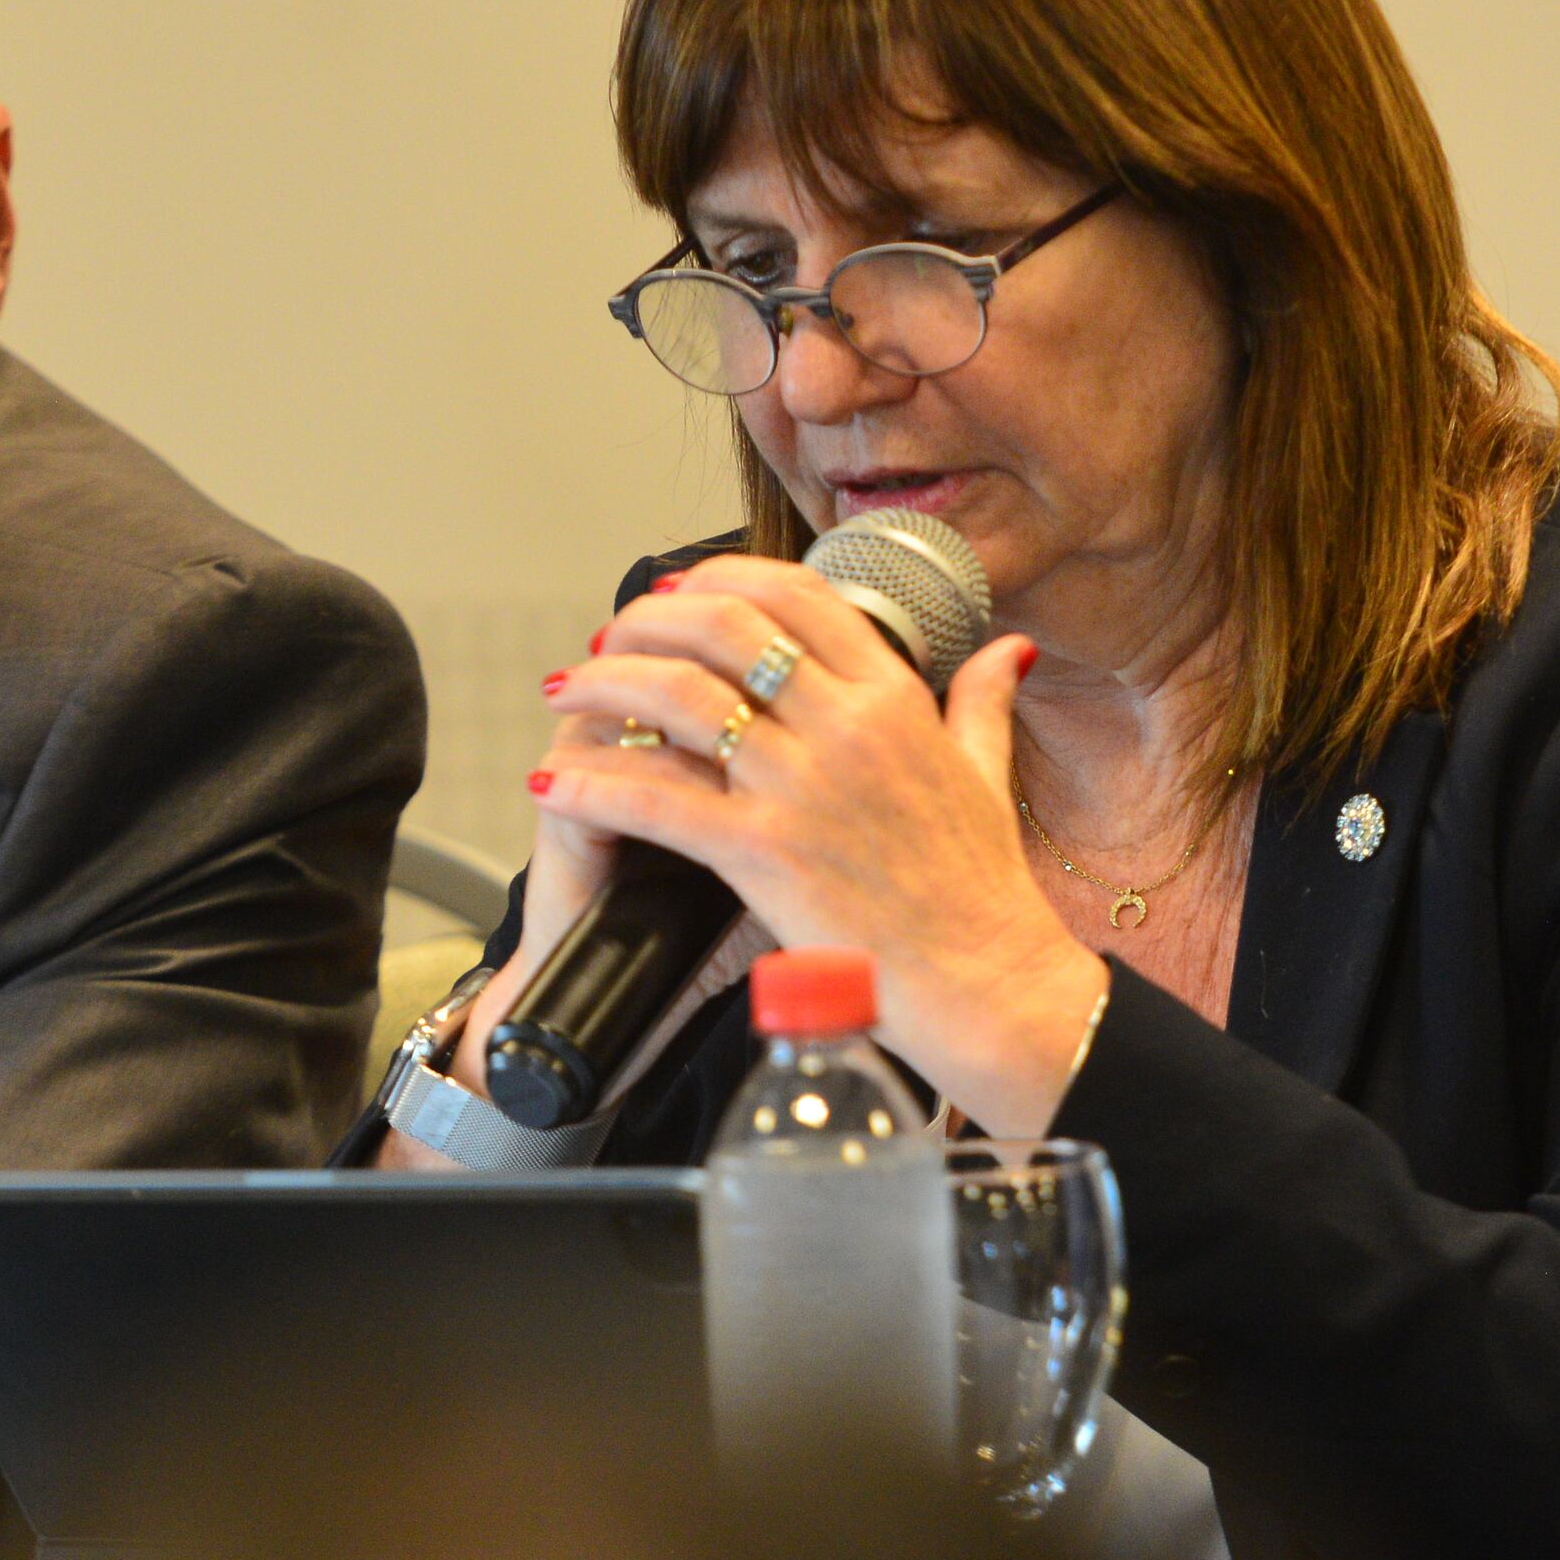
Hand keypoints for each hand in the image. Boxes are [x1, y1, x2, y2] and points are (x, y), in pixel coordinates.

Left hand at [515, 557, 1106, 1131]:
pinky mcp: (766, 853)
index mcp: (895, 696)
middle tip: (607, 638)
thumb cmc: (982, 889)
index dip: (718, 577)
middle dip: (646, 620)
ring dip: (605, 685)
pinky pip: (656, 801)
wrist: (986, 982)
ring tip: (567, 693)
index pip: (793, 593)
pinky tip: (552, 782)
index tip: (676, 589)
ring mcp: (804, 787)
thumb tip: (1007, 649)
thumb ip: (982, 701)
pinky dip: (592, 785)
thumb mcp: (988, 774)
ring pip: (677, 697)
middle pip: (722, 627)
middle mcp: (848, 725)